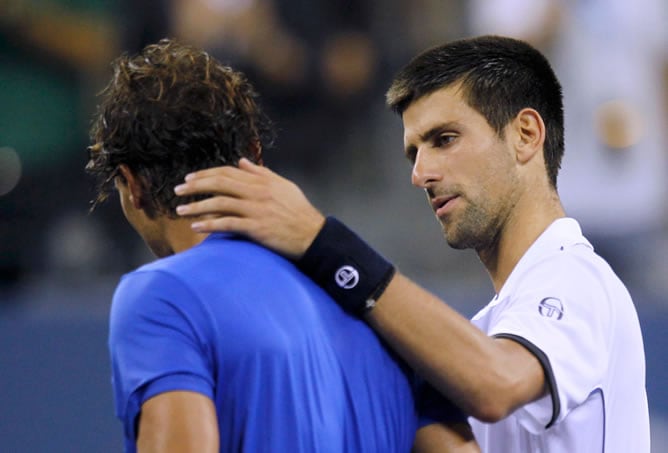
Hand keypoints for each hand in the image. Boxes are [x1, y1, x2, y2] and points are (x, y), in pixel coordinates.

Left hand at [174, 158, 324, 259]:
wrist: (313, 235)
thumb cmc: (299, 212)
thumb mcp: (283, 186)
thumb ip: (261, 173)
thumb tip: (242, 162)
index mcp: (262, 181)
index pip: (228, 172)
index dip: (206, 174)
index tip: (189, 179)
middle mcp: (257, 192)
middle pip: (220, 184)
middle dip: (196, 186)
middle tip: (177, 191)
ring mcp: (256, 210)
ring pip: (220, 203)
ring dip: (197, 206)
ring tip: (180, 211)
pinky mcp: (257, 228)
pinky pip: (228, 224)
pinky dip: (210, 225)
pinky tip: (196, 227)